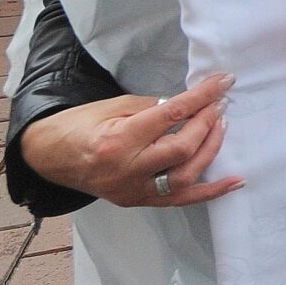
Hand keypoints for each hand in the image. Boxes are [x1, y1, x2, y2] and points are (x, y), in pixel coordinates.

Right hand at [17, 73, 241, 207]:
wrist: (49, 157)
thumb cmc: (80, 126)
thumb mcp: (112, 106)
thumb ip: (152, 106)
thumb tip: (190, 104)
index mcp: (118, 140)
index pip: (171, 115)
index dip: (202, 97)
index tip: (224, 82)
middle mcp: (127, 170)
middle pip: (182, 149)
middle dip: (207, 123)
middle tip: (218, 105)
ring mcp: (133, 191)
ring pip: (185, 176)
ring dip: (211, 150)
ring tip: (222, 127)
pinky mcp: (138, 202)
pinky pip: (181, 200)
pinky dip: (211, 191)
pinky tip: (236, 181)